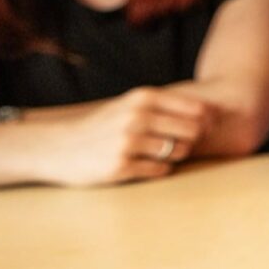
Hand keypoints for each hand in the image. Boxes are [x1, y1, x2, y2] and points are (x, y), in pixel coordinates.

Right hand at [21, 87, 213, 187]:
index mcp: (141, 98)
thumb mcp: (129, 105)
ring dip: (174, 155)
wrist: (59, 148)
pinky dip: (158, 169)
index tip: (205, 127)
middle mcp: (136, 117)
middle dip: (191, 140)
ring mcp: (128, 142)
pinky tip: (143, 165)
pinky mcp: (120, 166)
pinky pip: (160, 170)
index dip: (205, 121)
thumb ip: (163, 106)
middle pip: (191, 131)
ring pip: (178, 151)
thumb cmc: (103, 127)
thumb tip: (209, 113)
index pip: (194, 108)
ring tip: (156, 153)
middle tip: (179, 143)